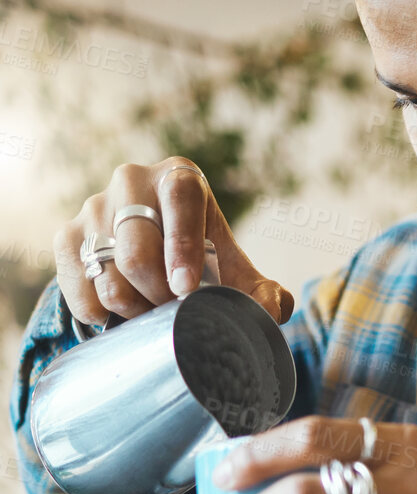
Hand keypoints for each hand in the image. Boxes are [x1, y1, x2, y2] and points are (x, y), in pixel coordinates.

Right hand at [52, 158, 293, 328]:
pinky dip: (101, 313)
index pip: (181, 201)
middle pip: (136, 253)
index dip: (182, 247)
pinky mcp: (66, 234)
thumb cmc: (202, 257)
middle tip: (175, 314)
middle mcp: (132, 181)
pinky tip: (121, 314)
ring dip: (132, 310)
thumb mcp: (234, 270)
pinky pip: (78, 289)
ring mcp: (94, 206)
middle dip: (158, 296)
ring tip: (152, 314)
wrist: (151, 246)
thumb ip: (262, 292)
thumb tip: (274, 310)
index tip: (186, 289)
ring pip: (106, 276)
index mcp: (180, 179)